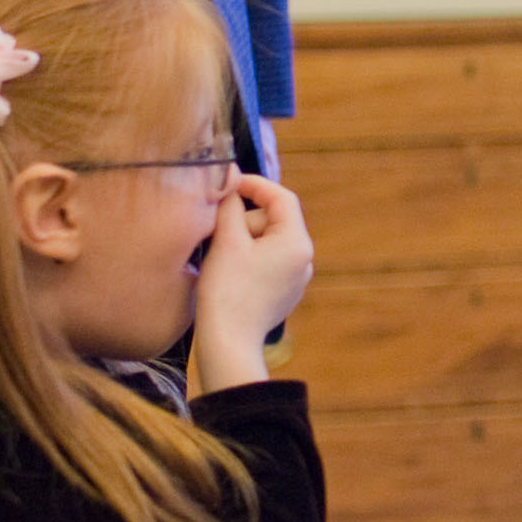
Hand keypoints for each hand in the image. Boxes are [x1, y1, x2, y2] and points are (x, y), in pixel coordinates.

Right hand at [190, 171, 314, 392]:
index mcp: (297, 243)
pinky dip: (247, 258)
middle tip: (217, 231)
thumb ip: (230, 205)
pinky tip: (228, 273)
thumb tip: (230, 178)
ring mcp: (296, 278)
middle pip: (274, 220)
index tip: (229, 182)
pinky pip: (267, 262)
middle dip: (244, 219)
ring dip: (243, 239)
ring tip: (220, 255)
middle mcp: (304, 259)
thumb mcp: (227, 240)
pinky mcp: (283, 293)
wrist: (228, 343)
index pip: (281, 197)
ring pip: (268, 241)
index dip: (255, 184)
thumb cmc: (227, 291)